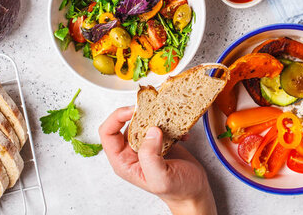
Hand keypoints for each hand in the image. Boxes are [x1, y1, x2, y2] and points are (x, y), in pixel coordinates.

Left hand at [99, 107, 216, 214]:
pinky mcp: (159, 140)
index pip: (108, 133)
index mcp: (124, 161)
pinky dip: (171, 124)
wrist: (194, 192)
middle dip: (141, 114)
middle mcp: (132, 151)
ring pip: (143, 121)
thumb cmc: (177, 191)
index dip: (117, 118)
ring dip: (157, 117)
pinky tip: (181, 134)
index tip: (134, 110)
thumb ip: (150, 156)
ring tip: (170, 121)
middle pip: (126, 123)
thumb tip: (150, 131)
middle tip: (155, 110)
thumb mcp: (160, 179)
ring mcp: (146, 145)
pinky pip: (160, 124)